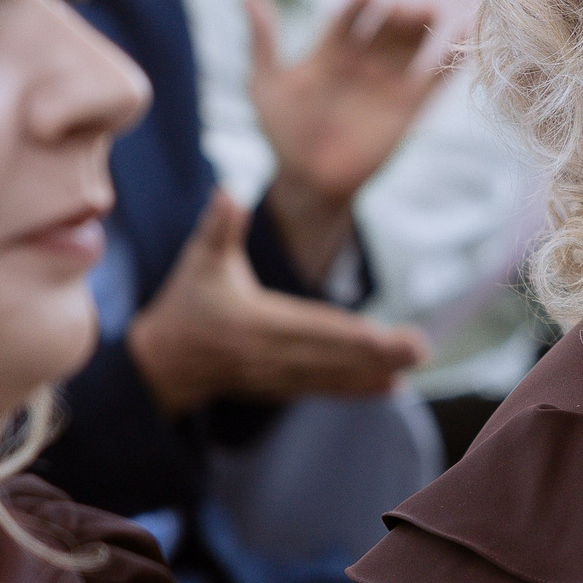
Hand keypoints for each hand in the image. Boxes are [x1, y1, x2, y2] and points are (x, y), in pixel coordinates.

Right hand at [124, 191, 428, 415]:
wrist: (162, 363)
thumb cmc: (187, 304)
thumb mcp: (200, 260)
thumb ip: (219, 227)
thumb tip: (226, 192)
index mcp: (255, 323)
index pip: (312, 329)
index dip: (350, 335)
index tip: (385, 336)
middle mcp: (270, 355)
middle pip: (332, 356)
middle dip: (378, 355)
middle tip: (420, 349)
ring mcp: (277, 376)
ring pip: (333, 376)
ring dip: (375, 372)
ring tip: (413, 365)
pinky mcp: (281, 388)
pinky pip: (325, 389)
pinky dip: (358, 389)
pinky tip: (392, 386)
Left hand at [250, 0, 448, 278]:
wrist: (309, 180)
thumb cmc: (283, 132)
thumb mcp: (265, 83)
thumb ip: (263, 41)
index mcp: (330, 54)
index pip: (348, 21)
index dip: (357, 7)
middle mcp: (362, 64)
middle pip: (384, 30)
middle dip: (395, 16)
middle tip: (404, 5)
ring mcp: (386, 85)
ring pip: (410, 49)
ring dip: (421, 30)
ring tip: (428, 11)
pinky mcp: (408, 110)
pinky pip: (433, 81)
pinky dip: (449, 61)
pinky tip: (462, 36)